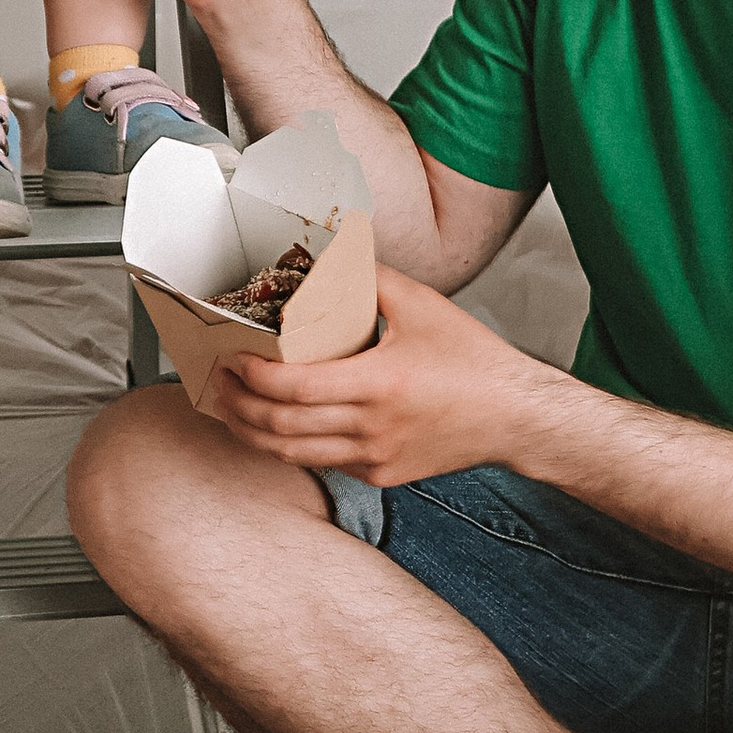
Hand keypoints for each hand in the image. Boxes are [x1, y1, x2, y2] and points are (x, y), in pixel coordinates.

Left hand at [210, 267, 556, 479]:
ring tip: (230, 412)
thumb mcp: (421, 306)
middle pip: (281, 427)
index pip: (293, 388)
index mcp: (378, 384)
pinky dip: (294, 446)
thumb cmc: (472, 360)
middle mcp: (372, 428)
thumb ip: (369, 278)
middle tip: (217, 385)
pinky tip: (278, 427)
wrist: (514, 416)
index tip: (232, 358)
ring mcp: (375, 457)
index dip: (252, 376)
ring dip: (254, 435)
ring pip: (294, 455)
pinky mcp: (381, 474)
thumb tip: (327, 258)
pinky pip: (325, 463)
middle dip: (239, 406)